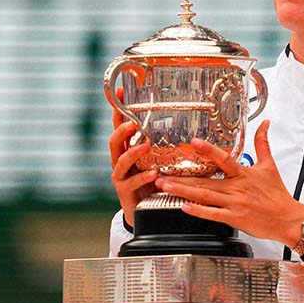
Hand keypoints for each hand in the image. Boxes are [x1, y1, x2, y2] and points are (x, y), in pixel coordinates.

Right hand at [109, 87, 156, 228]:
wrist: (144, 211)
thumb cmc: (154, 181)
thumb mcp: (159, 160)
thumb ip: (167, 144)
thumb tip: (190, 124)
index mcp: (127, 148)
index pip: (120, 125)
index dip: (119, 108)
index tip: (122, 91)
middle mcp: (120, 160)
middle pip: (114, 141)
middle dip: (122, 130)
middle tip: (133, 124)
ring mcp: (120, 176)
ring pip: (121, 161)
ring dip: (133, 153)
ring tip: (145, 146)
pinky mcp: (125, 192)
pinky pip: (131, 183)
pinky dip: (142, 177)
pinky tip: (153, 174)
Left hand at [155, 120, 303, 247]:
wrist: (287, 219)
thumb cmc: (277, 194)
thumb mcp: (269, 165)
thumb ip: (262, 143)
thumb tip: (264, 124)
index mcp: (243, 174)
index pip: (224, 159)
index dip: (209, 150)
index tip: (193, 143)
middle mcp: (237, 188)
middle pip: (206, 181)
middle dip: (182, 178)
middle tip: (162, 174)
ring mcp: (234, 205)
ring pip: (205, 197)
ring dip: (183, 192)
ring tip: (165, 187)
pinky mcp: (235, 219)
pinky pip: (213, 215)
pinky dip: (198, 211)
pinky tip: (184, 207)